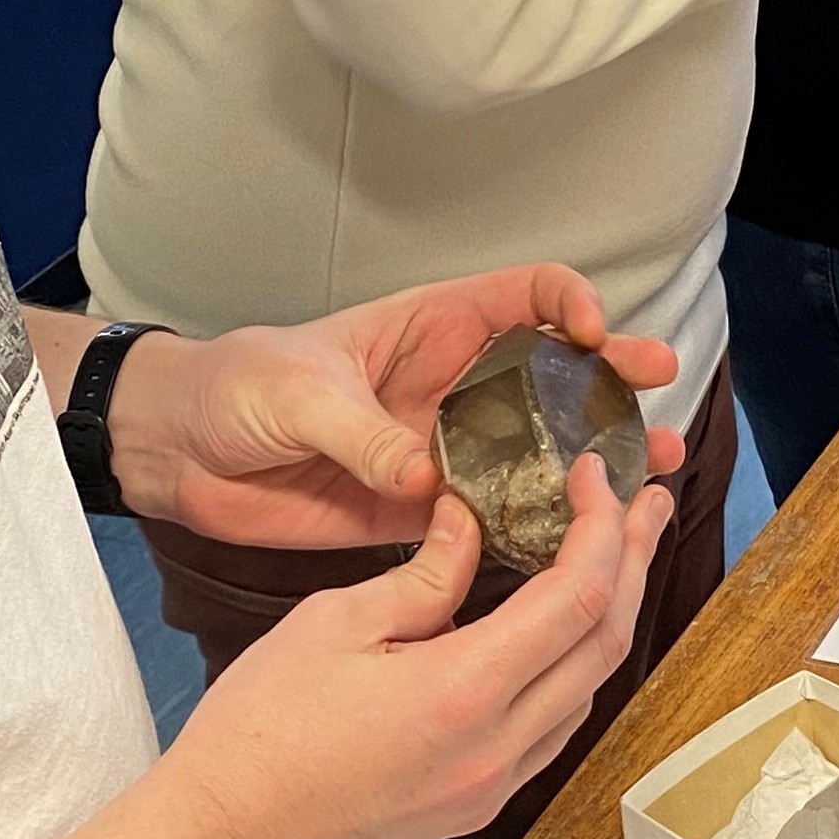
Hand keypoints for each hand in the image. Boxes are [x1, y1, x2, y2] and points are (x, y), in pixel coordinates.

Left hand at [109, 268, 683, 546]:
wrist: (180, 451)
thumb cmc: (235, 389)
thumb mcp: (297, 393)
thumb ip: (361, 433)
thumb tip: (418, 473)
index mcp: (430, 327)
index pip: (521, 297)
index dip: (565, 303)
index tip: (590, 330)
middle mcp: (452, 386)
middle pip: (552, 374)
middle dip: (611, 376)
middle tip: (659, 386)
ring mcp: (444, 451)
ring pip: (538, 451)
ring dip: (594, 459)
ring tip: (653, 467)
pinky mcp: (423, 514)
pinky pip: (494, 520)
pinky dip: (539, 528)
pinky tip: (584, 541)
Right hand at [163, 453, 675, 838]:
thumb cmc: (256, 734)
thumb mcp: (334, 623)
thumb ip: (423, 575)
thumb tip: (471, 523)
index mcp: (463, 693)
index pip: (577, 597)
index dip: (604, 528)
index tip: (597, 478)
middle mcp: (495, 750)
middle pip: (605, 646)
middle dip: (635, 563)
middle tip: (646, 501)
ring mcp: (489, 788)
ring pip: (587, 693)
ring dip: (609, 618)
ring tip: (612, 556)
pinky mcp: (472, 808)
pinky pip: (552, 731)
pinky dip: (571, 670)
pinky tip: (557, 632)